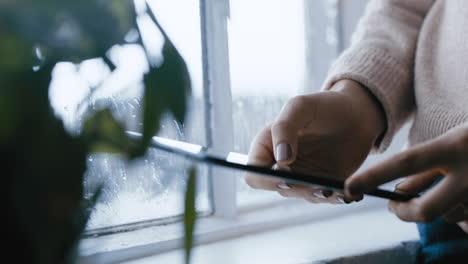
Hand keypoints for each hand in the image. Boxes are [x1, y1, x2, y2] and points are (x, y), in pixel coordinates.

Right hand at [245, 80, 384, 203]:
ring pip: (302, 195)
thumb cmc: (324, 105)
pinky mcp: (323, 182)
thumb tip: (281, 161)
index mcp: (267, 146)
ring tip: (335, 188)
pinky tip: (348, 193)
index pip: (254, 174)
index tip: (287, 174)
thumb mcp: (300, 106)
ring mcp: (302, 175)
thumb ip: (283, 128)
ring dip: (317, 194)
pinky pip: (324, 197)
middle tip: (319, 184)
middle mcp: (281, 164)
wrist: (357, 113)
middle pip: (278, 188)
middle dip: (298, 187)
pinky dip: (335, 197)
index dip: (265, 179)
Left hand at [345, 124, 467, 232]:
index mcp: (453, 145)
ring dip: (442, 207)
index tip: (349, 186)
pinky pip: (465, 214)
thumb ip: (426, 166)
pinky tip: (464, 190)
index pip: (405, 163)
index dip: (374, 176)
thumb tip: (400, 192)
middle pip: (425, 210)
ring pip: (450, 215)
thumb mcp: (452, 141)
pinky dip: (459, 205)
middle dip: (403, 212)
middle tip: (393, 206)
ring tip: (451, 187)